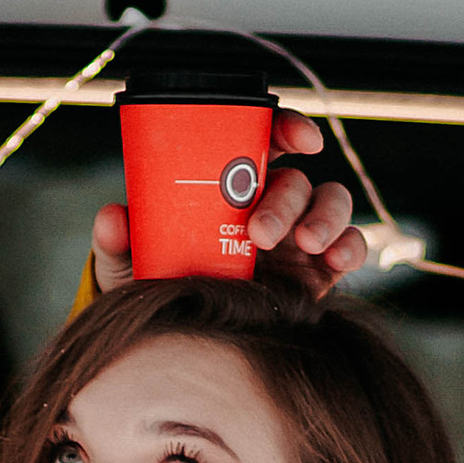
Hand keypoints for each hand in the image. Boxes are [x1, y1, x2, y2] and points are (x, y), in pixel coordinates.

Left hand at [91, 110, 370, 296]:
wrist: (177, 335)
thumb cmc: (157, 283)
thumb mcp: (130, 263)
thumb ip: (119, 241)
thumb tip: (113, 216)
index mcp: (229, 183)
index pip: (264, 138)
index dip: (288, 127)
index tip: (298, 139)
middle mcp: (269, 201)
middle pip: (296, 178)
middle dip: (285, 199)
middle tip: (259, 233)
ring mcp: (297, 234)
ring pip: (332, 203)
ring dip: (325, 218)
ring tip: (305, 247)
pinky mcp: (318, 270)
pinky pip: (348, 247)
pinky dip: (350, 247)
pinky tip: (335, 263)